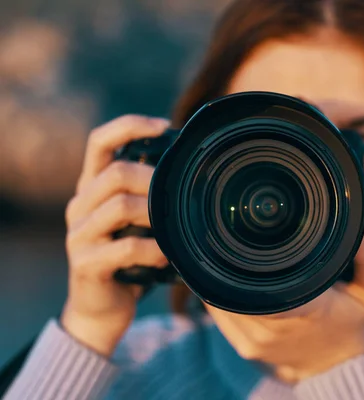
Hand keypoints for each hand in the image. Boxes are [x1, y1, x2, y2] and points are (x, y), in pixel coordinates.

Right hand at [60, 115, 170, 356]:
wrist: (101, 308)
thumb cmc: (128, 259)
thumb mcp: (137, 222)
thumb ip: (149, 197)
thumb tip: (191, 171)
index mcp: (92, 188)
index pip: (100, 142)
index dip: (129, 126)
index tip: (164, 125)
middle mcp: (80, 205)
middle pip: (114, 173)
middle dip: (153, 180)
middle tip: (180, 195)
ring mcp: (79, 234)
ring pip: (119, 207)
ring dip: (156, 216)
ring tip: (174, 230)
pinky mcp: (86, 264)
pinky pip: (126, 247)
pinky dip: (154, 250)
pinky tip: (166, 257)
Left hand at [205, 232, 363, 382]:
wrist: (335, 366)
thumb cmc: (352, 322)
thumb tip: (360, 232)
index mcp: (309, 311)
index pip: (274, 287)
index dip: (255, 263)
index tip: (250, 240)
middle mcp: (278, 329)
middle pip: (243, 288)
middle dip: (239, 263)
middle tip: (238, 237)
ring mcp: (258, 342)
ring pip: (228, 301)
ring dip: (227, 278)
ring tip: (230, 253)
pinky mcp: (245, 348)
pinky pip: (221, 316)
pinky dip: (221, 295)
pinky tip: (224, 278)